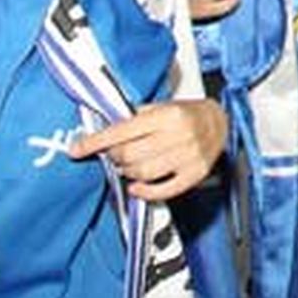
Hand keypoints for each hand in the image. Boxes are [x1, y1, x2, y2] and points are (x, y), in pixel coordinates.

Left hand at [69, 99, 228, 200]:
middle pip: (130, 155)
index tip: (76, 149)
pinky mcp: (195, 174)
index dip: (96, 142)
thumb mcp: (162, 105)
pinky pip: (164, 190)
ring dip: (127, 173)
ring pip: (143, 174)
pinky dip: (144, 192)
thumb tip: (102, 131)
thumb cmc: (187, 113)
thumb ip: (135, 118)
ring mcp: (188, 157)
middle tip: (113, 154)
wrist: (222, 121)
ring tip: (128, 166)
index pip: (122, 131)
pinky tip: (136, 186)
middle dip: (114, 157)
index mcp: (168, 115)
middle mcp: (179, 135)